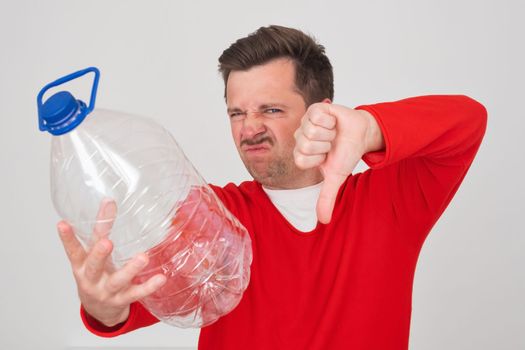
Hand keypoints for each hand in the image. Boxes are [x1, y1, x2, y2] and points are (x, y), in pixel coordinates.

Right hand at [57, 199, 165, 326]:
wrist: (99, 310)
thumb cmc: (96, 275)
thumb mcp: (93, 255)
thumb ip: (101, 231)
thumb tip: (108, 199)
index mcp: (82, 265)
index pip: (74, 250)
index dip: (67, 238)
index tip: (62, 223)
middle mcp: (92, 279)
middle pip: (94, 266)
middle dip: (100, 254)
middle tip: (107, 242)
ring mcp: (107, 291)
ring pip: (118, 280)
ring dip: (130, 269)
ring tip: (143, 257)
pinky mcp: (122, 300)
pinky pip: (136, 293)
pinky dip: (148, 286)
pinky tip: (161, 278)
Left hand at [294, 103, 383, 223]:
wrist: (361, 134)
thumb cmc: (346, 153)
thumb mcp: (336, 177)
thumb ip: (326, 198)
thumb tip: (323, 221)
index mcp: (301, 153)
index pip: (300, 159)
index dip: (318, 159)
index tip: (327, 156)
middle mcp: (300, 137)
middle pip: (305, 145)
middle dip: (325, 145)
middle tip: (331, 143)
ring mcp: (306, 122)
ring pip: (311, 130)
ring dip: (329, 133)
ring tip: (333, 133)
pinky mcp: (315, 108)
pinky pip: (317, 116)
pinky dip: (330, 120)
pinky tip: (333, 121)